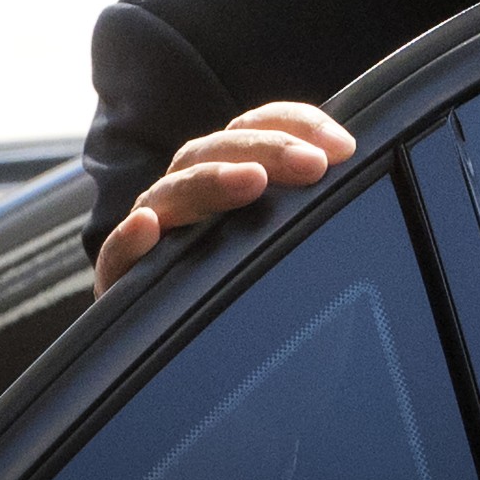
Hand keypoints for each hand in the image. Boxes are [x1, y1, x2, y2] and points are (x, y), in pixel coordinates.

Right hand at [93, 102, 354, 296]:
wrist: (187, 354)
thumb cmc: (250, 285)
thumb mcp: (289, 238)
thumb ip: (318, 205)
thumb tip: (364, 173)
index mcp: (230, 172)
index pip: (258, 128)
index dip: (297, 125)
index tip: (343, 147)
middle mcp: (190, 191)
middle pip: (218, 149)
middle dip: (268, 149)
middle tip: (311, 165)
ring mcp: (155, 231)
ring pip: (171, 191)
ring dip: (210, 180)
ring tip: (249, 181)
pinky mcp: (121, 278)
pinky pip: (116, 254)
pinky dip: (129, 239)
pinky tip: (148, 227)